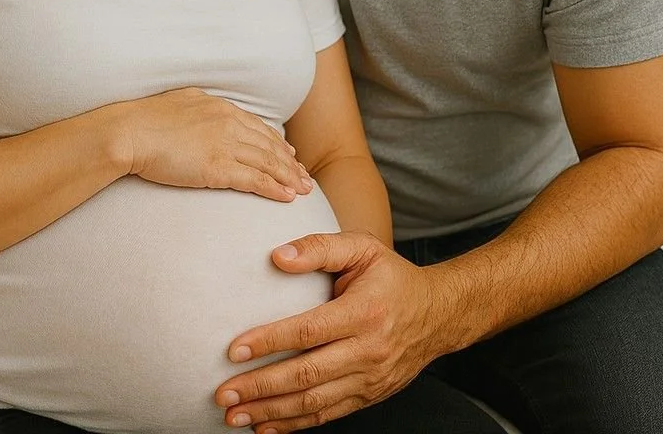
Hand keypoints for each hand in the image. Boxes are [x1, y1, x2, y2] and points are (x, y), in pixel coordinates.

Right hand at [123, 87, 313, 202]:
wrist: (130, 132)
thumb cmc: (143, 120)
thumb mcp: (178, 102)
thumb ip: (197, 108)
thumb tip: (201, 110)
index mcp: (219, 107)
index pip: (257, 127)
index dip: (277, 143)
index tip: (290, 154)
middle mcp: (228, 122)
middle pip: (269, 145)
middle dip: (290, 163)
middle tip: (305, 177)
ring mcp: (224, 144)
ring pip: (268, 162)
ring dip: (289, 177)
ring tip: (304, 190)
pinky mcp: (217, 167)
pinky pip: (254, 179)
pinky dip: (274, 188)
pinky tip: (286, 197)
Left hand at [214, 232, 447, 431]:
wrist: (438, 313)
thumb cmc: (392, 276)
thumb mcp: (362, 248)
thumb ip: (320, 247)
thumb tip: (277, 256)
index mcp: (364, 311)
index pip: (309, 330)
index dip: (270, 341)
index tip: (234, 350)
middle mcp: (368, 350)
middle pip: (307, 374)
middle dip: (261, 386)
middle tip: (223, 393)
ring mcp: (369, 378)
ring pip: (314, 401)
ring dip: (271, 411)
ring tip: (234, 414)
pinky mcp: (369, 395)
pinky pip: (328, 414)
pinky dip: (295, 424)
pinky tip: (266, 425)